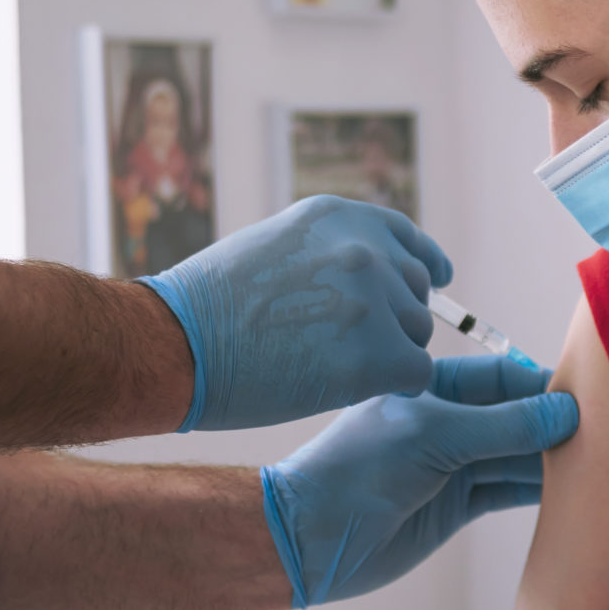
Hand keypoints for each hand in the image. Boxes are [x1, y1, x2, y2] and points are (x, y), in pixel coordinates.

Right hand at [143, 196, 450, 431]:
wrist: (170, 346)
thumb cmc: (205, 308)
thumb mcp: (272, 248)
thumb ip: (326, 253)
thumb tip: (375, 276)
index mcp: (335, 216)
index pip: (405, 236)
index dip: (423, 263)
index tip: (438, 280)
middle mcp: (362, 249)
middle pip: (414, 291)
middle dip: (393, 321)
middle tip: (346, 349)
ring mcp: (372, 300)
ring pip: (417, 335)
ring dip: (389, 355)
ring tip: (332, 368)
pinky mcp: (375, 355)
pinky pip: (417, 374)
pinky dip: (395, 388)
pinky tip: (357, 393)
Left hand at [260, 355, 578, 606]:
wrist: (309, 539)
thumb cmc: (356, 471)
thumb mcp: (432, 437)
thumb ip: (502, 427)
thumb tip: (566, 412)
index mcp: (433, 386)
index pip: (505, 376)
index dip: (546, 386)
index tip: (592, 398)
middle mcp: (448, 420)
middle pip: (518, 416)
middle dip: (558, 425)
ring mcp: (455, 464)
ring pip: (520, 456)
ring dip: (555, 462)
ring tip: (602, 467)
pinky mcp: (458, 505)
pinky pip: (510, 491)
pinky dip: (540, 493)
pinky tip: (574, 495)